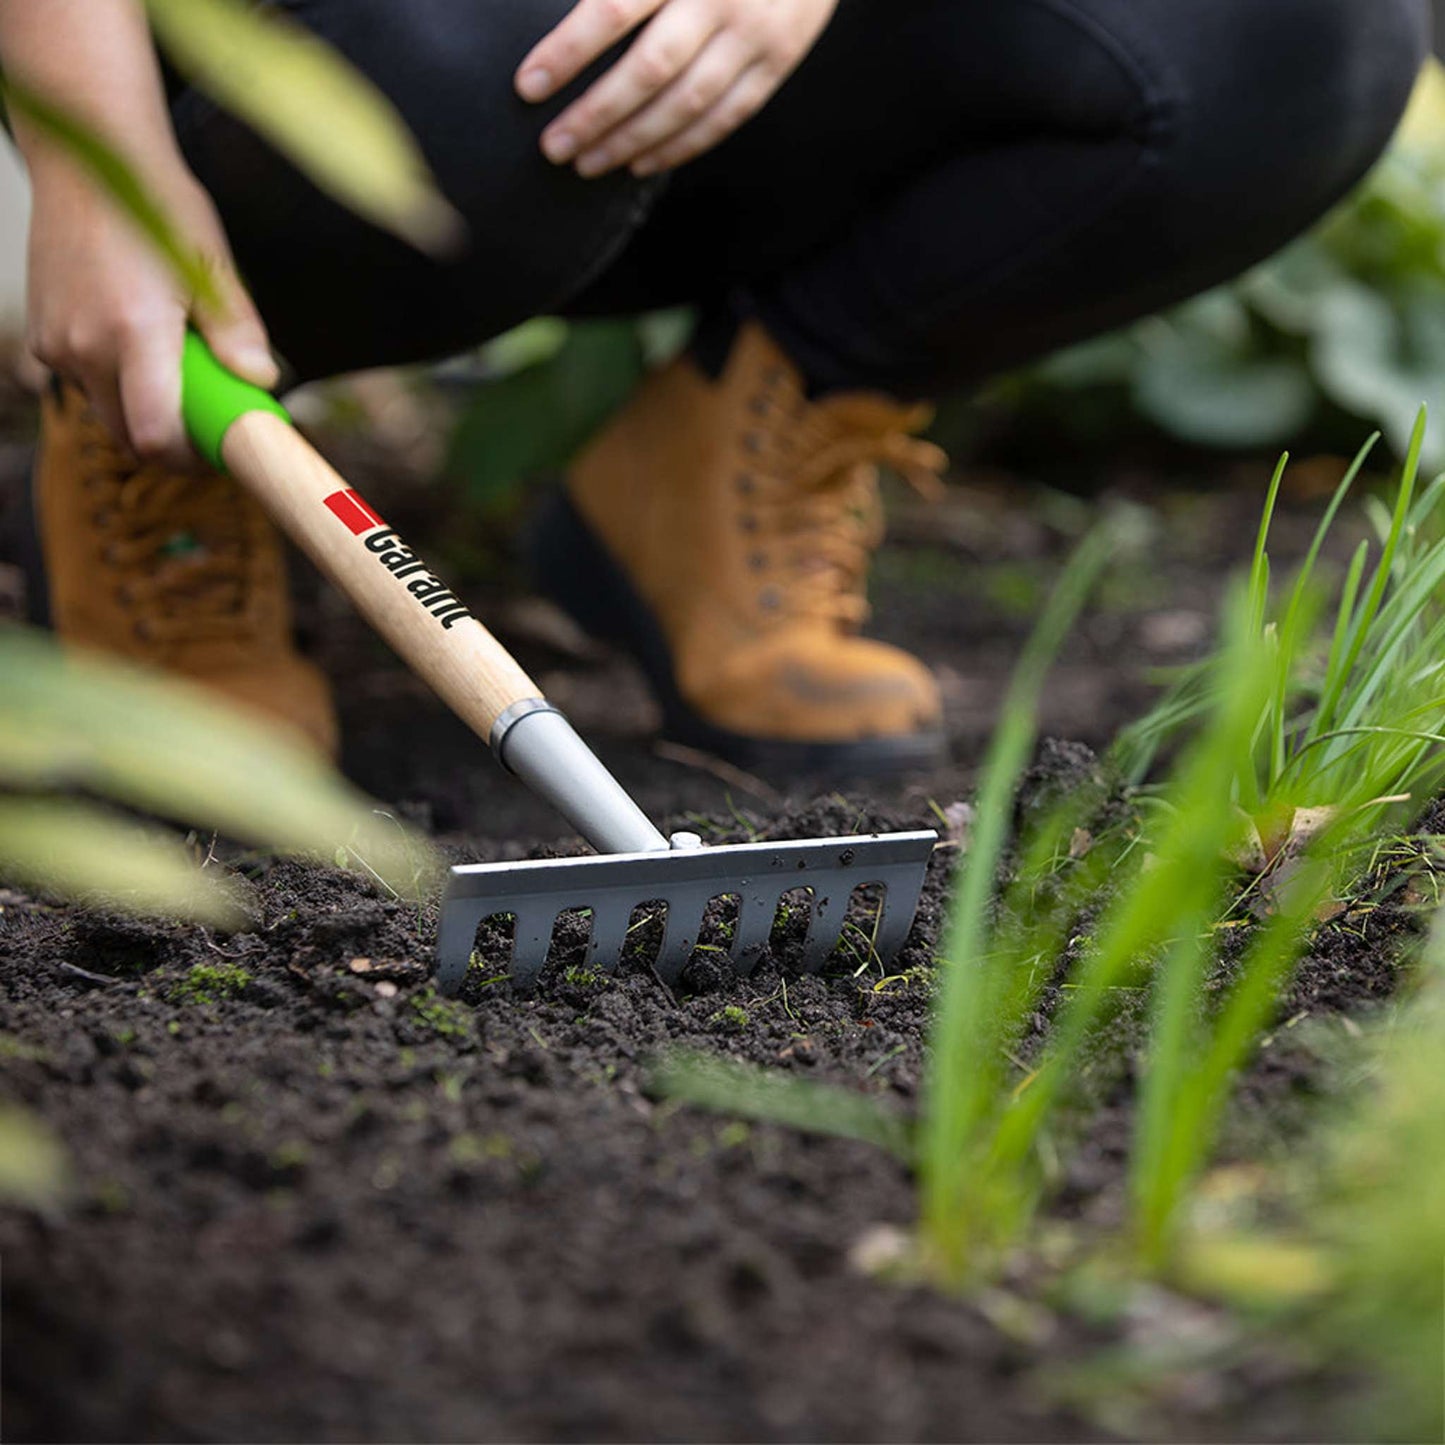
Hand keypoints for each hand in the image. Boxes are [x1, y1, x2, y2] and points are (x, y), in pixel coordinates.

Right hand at [25, 157, 276, 466]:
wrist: (88, 161)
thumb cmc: (158, 206)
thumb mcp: (212, 265)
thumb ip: (237, 330)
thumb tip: (261, 381)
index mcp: (133, 331)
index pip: (153, 435)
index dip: (190, 458)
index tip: (222, 452)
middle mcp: (85, 344)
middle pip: (129, 437)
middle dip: (172, 443)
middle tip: (210, 423)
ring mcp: (57, 342)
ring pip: (107, 412)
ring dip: (145, 410)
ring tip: (179, 371)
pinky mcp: (43, 335)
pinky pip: (85, 383)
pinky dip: (118, 382)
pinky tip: (142, 347)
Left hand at [517, 0, 838, 177]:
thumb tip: (576, 5)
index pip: (612, 9)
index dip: (567, 52)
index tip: (529, 86)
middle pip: (649, 70)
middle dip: (596, 114)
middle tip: (554, 146)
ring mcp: (755, 34)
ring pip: (686, 104)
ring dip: (632, 141)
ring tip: (587, 163)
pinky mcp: (778, 60)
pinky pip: (725, 117)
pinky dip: (681, 146)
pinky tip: (641, 163)